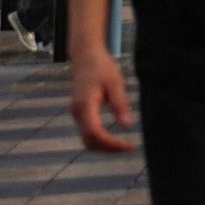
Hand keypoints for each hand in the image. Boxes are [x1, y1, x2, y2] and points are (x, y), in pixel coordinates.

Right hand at [71, 38, 135, 152]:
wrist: (85, 56)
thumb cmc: (101, 66)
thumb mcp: (115, 83)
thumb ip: (120, 104)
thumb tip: (127, 125)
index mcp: (86, 104)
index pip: (95, 132)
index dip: (111, 143)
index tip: (128, 145)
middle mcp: (77, 112)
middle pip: (89, 141)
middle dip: (108, 148)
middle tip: (129, 148)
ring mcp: (76, 113)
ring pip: (86, 139)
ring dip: (103, 146)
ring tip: (123, 145)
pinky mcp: (78, 113)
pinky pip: (87, 132)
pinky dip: (99, 140)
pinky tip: (113, 139)